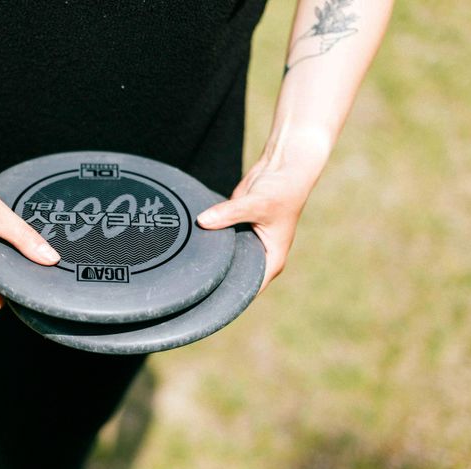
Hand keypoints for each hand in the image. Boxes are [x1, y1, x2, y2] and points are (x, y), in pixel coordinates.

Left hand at [196, 159, 314, 294]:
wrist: (283, 166)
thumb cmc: (281, 189)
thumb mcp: (257, 204)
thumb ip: (229, 213)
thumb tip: (202, 221)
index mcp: (271, 261)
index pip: (248, 289)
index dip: (229, 296)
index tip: (205, 300)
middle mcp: (259, 256)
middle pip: (233, 276)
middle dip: (215, 280)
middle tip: (190, 286)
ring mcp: (246, 242)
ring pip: (224, 257)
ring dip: (211, 259)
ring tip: (187, 268)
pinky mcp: (234, 227)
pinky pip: (217, 240)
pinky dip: (208, 241)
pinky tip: (190, 245)